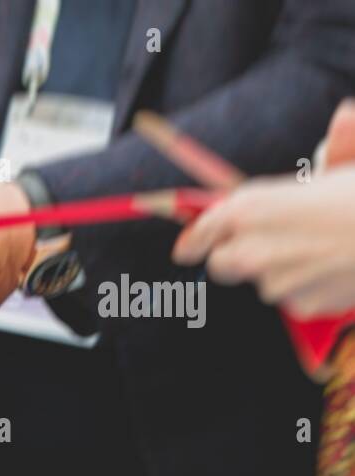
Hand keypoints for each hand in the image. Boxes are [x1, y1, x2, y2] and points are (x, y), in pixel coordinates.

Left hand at [173, 101, 354, 316]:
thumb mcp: (352, 158)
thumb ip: (330, 149)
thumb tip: (343, 118)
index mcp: (254, 206)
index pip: (204, 228)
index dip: (195, 238)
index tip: (188, 247)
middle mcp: (254, 247)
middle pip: (222, 264)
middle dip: (238, 256)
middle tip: (272, 243)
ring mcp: (276, 281)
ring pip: (266, 281)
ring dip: (286, 269)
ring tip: (327, 247)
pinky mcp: (301, 305)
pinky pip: (297, 300)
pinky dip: (313, 289)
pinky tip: (341, 267)